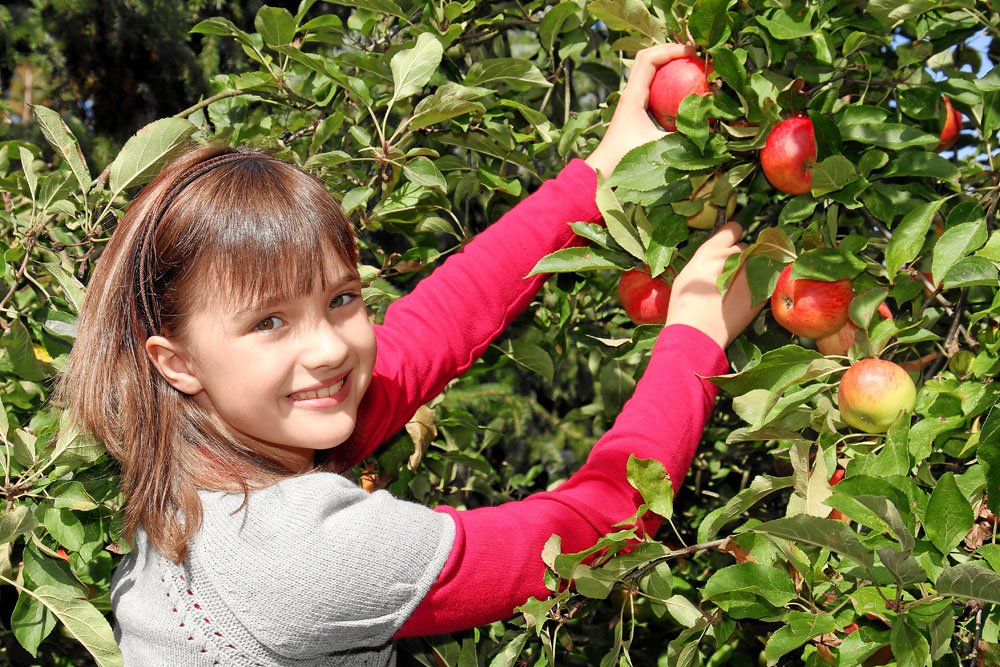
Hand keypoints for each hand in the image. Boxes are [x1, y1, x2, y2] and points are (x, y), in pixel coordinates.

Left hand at [584, 43, 695, 177]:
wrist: (603, 170)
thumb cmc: (625, 159)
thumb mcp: (658, 147)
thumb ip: (684, 138)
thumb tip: (712, 128)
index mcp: (632, 96)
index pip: (649, 59)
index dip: (670, 49)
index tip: (691, 52)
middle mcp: (630, 94)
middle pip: (648, 58)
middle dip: (670, 50)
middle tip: (694, 53)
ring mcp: (631, 101)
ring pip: (649, 71)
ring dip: (668, 64)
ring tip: (691, 65)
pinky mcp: (635, 110)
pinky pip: (653, 87)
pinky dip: (667, 82)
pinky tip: (684, 89)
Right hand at [664, 222, 760, 349]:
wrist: (697, 334)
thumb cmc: (685, 306)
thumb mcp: (688, 274)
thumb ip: (706, 259)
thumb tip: (718, 253)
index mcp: (713, 250)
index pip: (733, 229)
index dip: (731, 236)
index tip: (730, 244)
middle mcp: (735, 258)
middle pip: (745, 248)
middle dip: (738, 258)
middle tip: (727, 277)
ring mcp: (751, 274)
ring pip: (756, 264)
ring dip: (749, 272)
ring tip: (734, 292)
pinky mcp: (762, 292)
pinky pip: (764, 280)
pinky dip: (757, 286)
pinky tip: (742, 299)